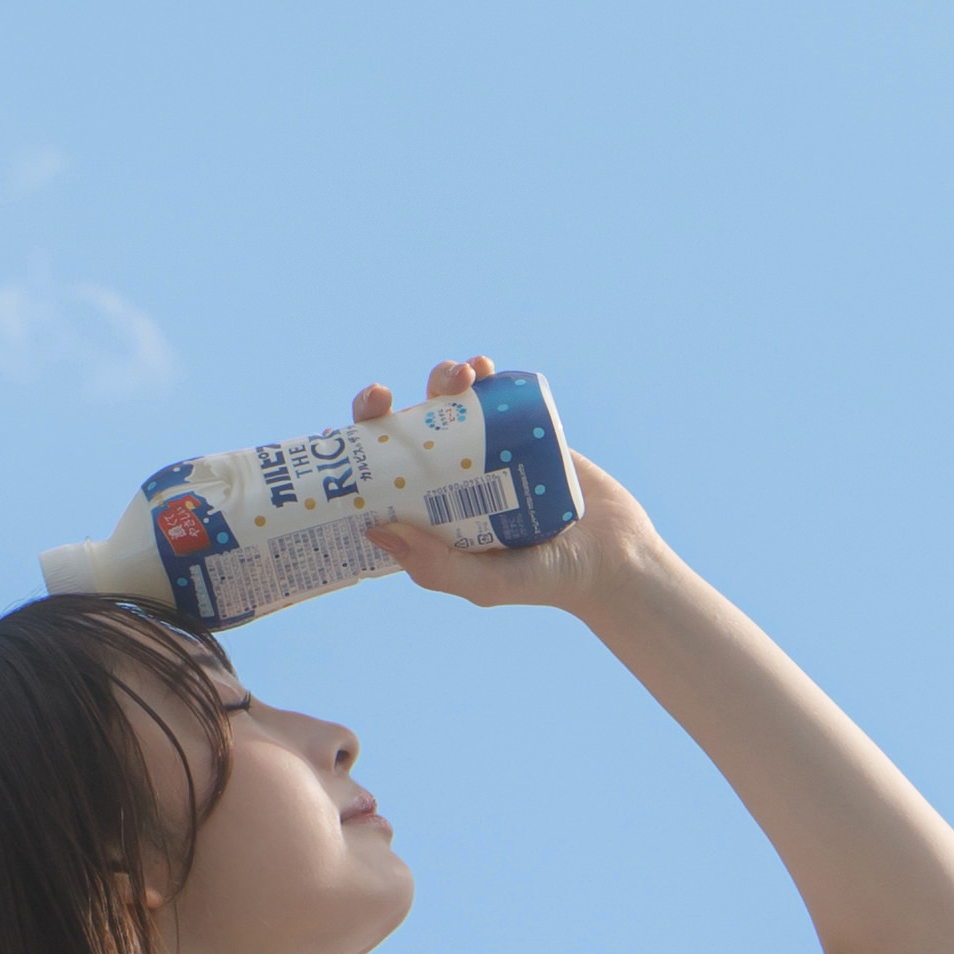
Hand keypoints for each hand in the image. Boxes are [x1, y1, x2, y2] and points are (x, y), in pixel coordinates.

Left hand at [348, 352, 666, 610]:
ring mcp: (483, 451)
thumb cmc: (544, 580)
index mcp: (427, 515)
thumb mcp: (485, 584)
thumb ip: (436, 567)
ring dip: (439, 380)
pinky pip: (494, 395)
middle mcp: (446, 480)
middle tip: (383, 396)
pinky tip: (482, 369)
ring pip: (445, 405)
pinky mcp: (522, 431)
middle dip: (383, 408)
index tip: (339, 436)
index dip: (351, 455)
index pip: (375, 481)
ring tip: (456, 377)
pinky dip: (483, 375)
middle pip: (401, 434)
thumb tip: (376, 529)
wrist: (614, 557)